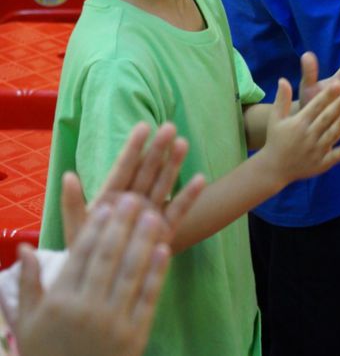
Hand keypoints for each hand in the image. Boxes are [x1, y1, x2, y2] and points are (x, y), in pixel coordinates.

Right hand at [16, 197, 169, 355]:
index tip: (107, 206)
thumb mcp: (28, 323)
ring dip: (143, 241)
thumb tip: (24, 247)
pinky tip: (164, 250)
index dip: (96, 228)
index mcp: (59, 302)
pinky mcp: (135, 335)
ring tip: (153, 215)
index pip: (81, 255)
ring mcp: (113, 322)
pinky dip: (157, 272)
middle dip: (122, 225)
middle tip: (134, 199)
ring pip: (130, 272)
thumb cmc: (46, 355)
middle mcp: (86, 309)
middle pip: (108, 257)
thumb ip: (27, 283)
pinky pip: (148, 297)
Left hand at [62, 122, 205, 246]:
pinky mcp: (164, 229)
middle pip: (147, 170)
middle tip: (169, 127)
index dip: (133, 147)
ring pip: (164, 183)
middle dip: (158, 149)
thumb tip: (68, 175)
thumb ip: (72, 204)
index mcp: (111, 196)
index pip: (124, 167)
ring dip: (173, 164)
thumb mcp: (75, 229)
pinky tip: (200, 179)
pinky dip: (189, 195)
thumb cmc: (85, 253)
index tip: (144, 127)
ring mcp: (150, 212)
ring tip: (183, 143)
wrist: (101, 282)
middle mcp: (133, 200)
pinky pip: (178, 209)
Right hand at [261, 78, 339, 184]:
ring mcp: (315, 151)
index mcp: (298, 123)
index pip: (315, 106)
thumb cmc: (276, 139)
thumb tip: (283, 79)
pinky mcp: (320, 164)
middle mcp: (307, 135)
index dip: (327, 95)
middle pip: (325, 119)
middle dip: (337, 107)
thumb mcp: (275, 119)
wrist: (273, 168)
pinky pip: (332, 158)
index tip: (337, 84)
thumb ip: (281, 99)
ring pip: (330, 136)